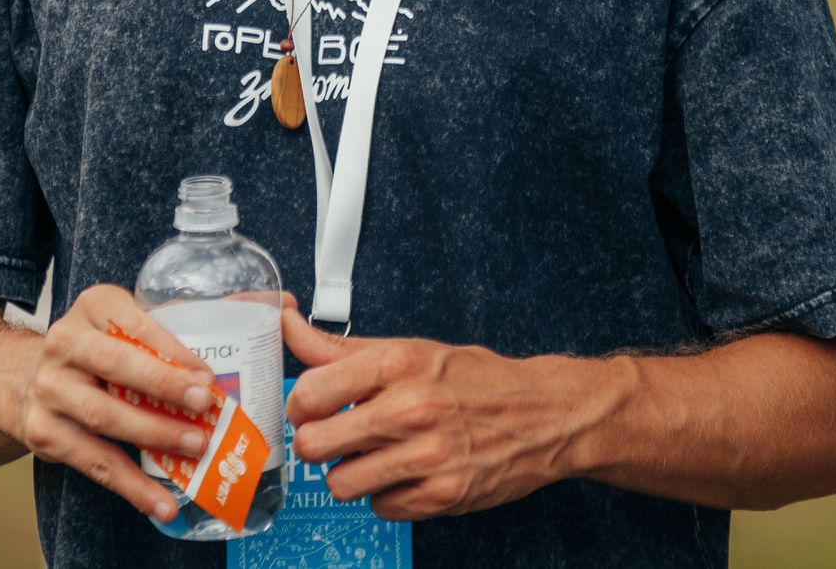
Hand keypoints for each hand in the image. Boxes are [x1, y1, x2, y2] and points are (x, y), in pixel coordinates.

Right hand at [18, 284, 222, 522]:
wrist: (23, 380)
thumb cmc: (97, 351)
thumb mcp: (126, 324)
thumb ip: (180, 321)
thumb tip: (260, 308)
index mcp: (93, 307)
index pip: (134, 323)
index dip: (170, 349)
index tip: (206, 375)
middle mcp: (64, 343)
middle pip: (115, 365)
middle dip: (163, 385)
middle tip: (206, 406)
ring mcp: (50, 389)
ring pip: (104, 415)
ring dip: (154, 435)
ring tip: (196, 448)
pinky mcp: (44, 432)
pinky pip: (94, 462)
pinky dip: (131, 486)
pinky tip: (161, 503)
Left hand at [282, 308, 599, 520]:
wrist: (546, 415)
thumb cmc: (479, 380)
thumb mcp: (412, 349)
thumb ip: (344, 348)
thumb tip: (289, 327)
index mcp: (399, 363)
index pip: (310, 392)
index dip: (301, 405)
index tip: (310, 407)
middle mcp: (412, 409)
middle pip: (315, 444)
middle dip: (317, 443)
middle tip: (335, 436)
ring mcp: (428, 457)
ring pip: (341, 483)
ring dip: (349, 474)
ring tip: (373, 456)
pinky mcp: (442, 496)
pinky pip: (380, 507)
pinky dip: (386, 494)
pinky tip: (405, 473)